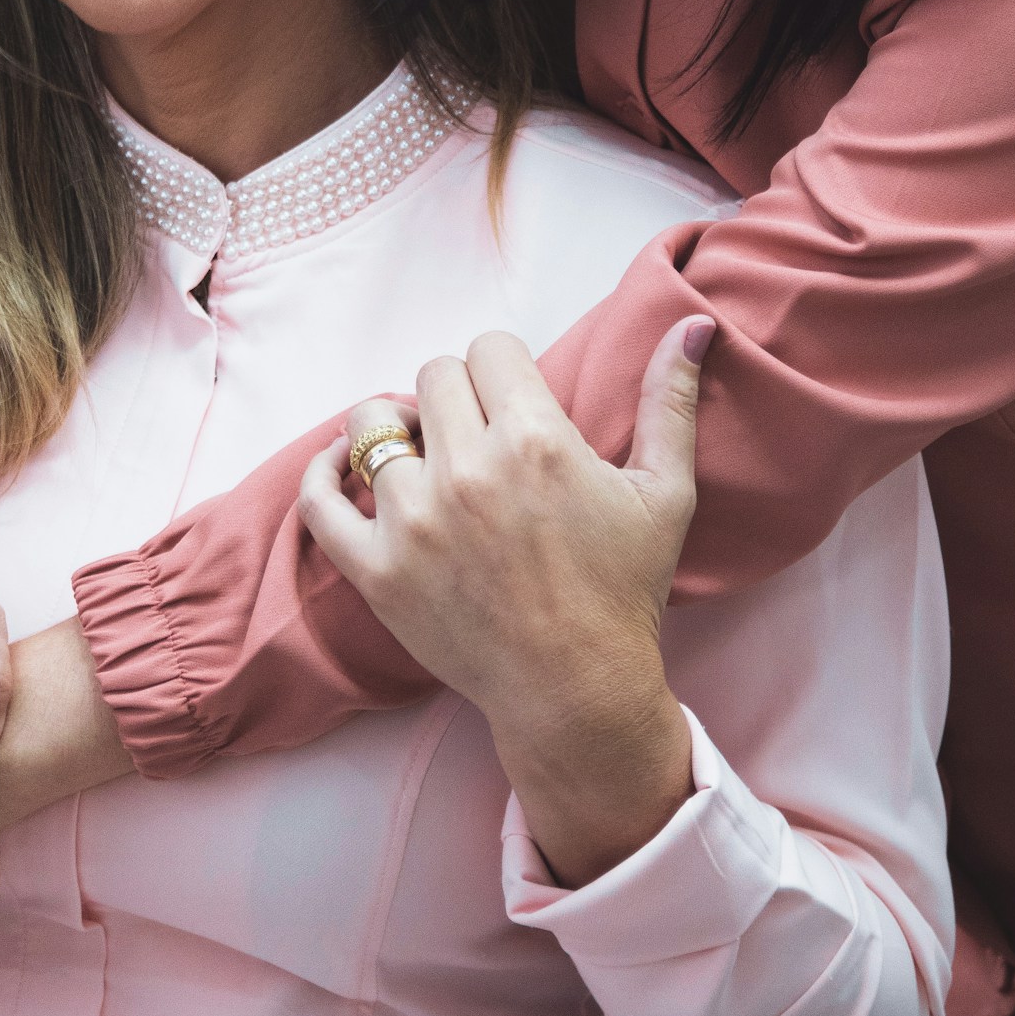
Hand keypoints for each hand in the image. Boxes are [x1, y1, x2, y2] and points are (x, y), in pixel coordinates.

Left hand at [299, 320, 712, 885]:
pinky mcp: (376, 570)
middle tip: (478, 432)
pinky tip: (343, 465)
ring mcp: (414, 521)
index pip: (489, 348)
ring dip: (399, 428)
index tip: (515, 401)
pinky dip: (323, 472)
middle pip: (434, 376)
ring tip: (424, 453)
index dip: (505, 369)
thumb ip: (671, 402)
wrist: (575, 690)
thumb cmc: (625, 591)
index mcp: (536, 441)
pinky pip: (320, 499)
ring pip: (372, 423)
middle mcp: (469, 471)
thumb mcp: (665, 493)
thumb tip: (694, 325)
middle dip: (458, 394)